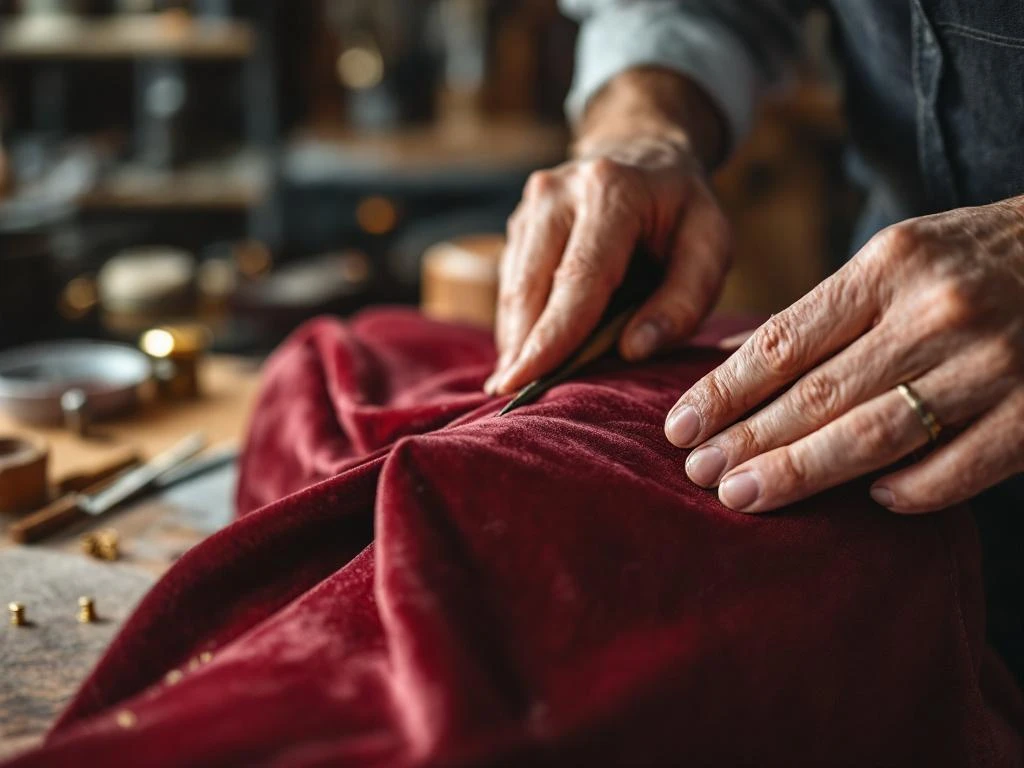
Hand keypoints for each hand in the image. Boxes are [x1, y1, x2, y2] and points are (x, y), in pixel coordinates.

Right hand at [487, 71, 731, 394]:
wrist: (642, 152)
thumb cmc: (681, 210)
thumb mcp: (710, 243)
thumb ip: (685, 299)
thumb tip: (633, 349)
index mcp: (610, 191)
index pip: (577, 278)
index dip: (552, 336)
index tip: (527, 382)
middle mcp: (557, 192)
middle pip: (530, 286)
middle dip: (523, 347)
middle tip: (514, 398)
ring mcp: (529, 207)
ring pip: (512, 289)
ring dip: (516, 340)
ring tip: (518, 384)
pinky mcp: (517, 225)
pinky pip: (510, 285)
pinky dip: (518, 324)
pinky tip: (525, 355)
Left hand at [666, 198, 1023, 513]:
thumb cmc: (974, 260)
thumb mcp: (898, 257)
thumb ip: (824, 311)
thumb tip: (735, 359)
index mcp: (891, 266)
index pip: (785, 342)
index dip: (725, 392)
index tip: (679, 426)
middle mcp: (936, 311)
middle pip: (819, 394)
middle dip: (748, 439)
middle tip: (697, 474)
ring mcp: (993, 363)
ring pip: (874, 434)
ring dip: (801, 472)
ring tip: (742, 495)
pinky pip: (959, 468)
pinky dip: (909, 489)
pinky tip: (870, 500)